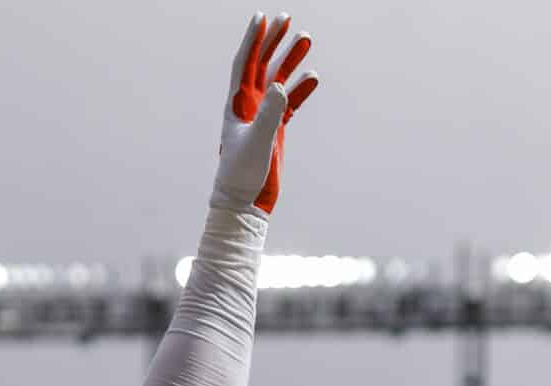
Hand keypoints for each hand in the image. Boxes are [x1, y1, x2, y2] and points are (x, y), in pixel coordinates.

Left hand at [211, 13, 318, 214]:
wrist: (244, 202)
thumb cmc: (241, 174)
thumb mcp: (256, 142)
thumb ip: (270, 114)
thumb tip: (281, 86)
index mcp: (237, 103)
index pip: (244, 63)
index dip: (253, 40)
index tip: (262, 18)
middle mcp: (248, 105)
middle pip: (262, 63)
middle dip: (273, 40)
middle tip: (286, 18)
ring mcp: (263, 116)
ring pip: (279, 79)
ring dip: (291, 60)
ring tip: (305, 39)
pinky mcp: (275, 130)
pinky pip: (290, 103)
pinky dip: (301, 89)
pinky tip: (313, 77)